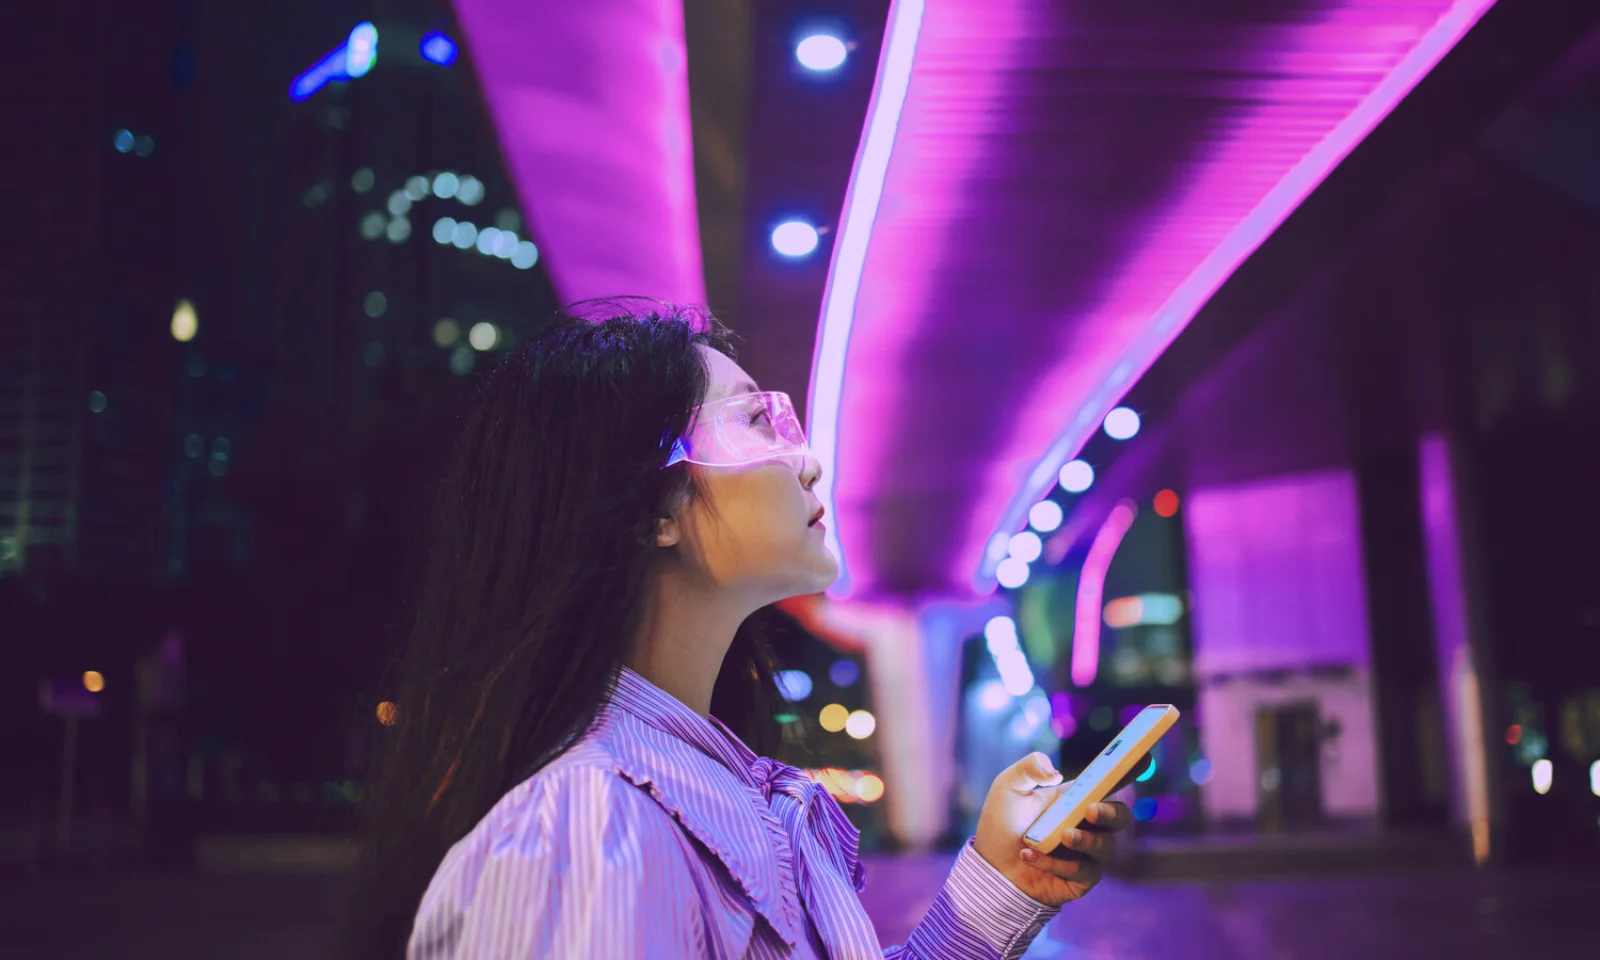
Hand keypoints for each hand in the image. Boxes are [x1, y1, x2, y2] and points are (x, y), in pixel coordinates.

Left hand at [972, 751, 1147, 905]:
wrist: (990, 866)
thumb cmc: (1002, 824)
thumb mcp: (1007, 787)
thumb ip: (1028, 769)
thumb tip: (1054, 772)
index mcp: (1075, 799)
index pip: (1108, 782)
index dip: (1128, 769)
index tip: (1143, 755)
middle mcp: (1087, 825)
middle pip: (1119, 816)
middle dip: (1110, 812)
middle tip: (1090, 810)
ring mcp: (1086, 853)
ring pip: (1105, 847)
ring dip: (1083, 840)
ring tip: (1060, 836)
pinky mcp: (1080, 879)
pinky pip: (1083, 872)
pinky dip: (1056, 864)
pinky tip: (1030, 856)